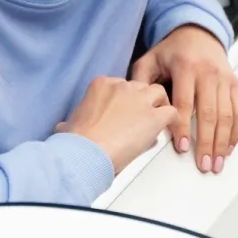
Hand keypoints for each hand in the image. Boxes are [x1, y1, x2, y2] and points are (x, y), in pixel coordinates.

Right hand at [59, 76, 178, 172]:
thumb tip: (64, 127)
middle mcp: (123, 87)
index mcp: (101, 85)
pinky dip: (173, 121)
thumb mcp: (67, 126)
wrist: (86, 153)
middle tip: (141, 117)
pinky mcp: (154, 117)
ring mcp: (140, 100)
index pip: (121, 86)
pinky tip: (170, 130)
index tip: (125, 111)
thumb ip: (70, 122)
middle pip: (141, 87)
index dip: (125, 100)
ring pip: (159, 93)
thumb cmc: (76, 143)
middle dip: (142, 101)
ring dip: (159, 106)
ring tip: (158, 120)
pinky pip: (171, 112)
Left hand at [130, 25, 237, 173]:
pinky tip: (229, 147)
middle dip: (206, 143)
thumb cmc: (173, 50)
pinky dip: (235, 131)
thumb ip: (141, 80)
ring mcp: (224, 79)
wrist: (197, 33)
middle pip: (209, 113)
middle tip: (203, 164)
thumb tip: (134, 105)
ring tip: (216, 162)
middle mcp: (208, 73)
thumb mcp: (150, 59)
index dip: (183, 128)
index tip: (182, 147)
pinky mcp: (234, 83)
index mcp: (186, 67)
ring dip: (222, 142)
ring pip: (226, 115)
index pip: (185, 103)